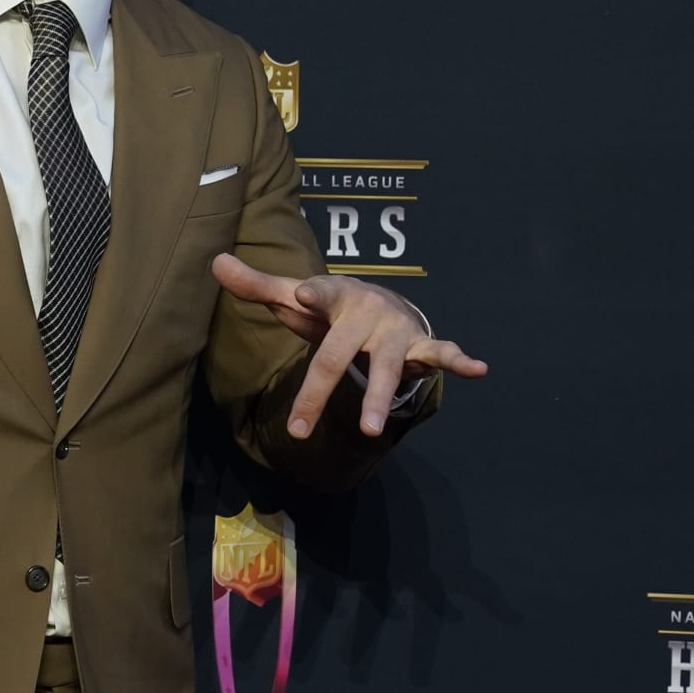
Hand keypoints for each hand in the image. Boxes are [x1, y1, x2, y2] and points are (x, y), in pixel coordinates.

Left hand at [211, 253, 487, 439]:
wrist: (378, 304)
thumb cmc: (327, 306)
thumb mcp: (293, 297)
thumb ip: (256, 286)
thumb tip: (214, 262)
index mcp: (332, 296)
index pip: (320, 293)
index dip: (312, 292)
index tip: (301, 295)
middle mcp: (364, 312)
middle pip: (336, 355)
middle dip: (318, 392)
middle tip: (298, 430)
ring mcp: (392, 330)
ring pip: (385, 366)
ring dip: (380, 396)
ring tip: (369, 429)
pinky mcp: (419, 345)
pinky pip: (440, 353)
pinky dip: (459, 359)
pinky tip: (479, 368)